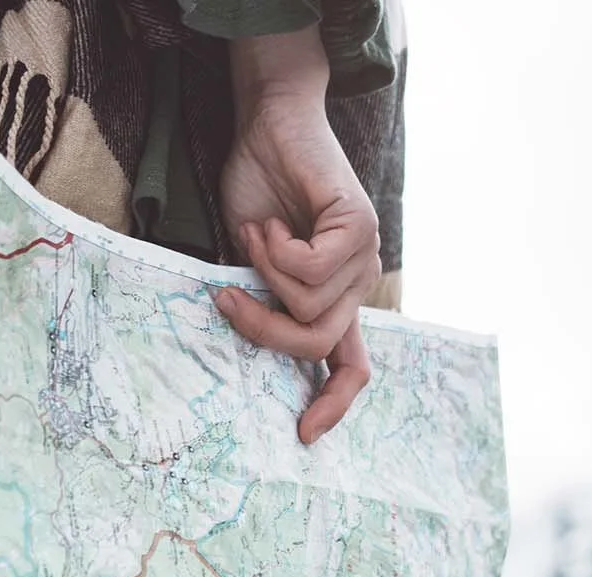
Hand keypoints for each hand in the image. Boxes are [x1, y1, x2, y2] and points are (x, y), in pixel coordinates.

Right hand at [213, 27, 380, 445]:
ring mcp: (365, 257)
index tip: (303, 435)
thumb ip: (259, 304)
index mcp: (335, 299)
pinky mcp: (361, 229)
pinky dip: (276, 251)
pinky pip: (310, 271)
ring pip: (307, 307)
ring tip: (260, 234)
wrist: (269, 126)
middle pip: (314, 343)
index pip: (352, 367)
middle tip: (226, 295)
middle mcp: (358, 284)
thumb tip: (244, 347)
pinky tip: (274, 223)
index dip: (333, 405)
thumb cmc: (257, 190)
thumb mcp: (250, 265)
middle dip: (261, 327)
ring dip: (265, 271)